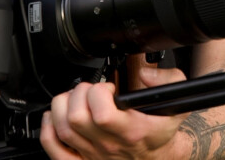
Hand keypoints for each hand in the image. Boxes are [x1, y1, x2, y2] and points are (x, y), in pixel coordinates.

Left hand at [40, 76, 184, 159]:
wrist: (157, 158)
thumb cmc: (159, 132)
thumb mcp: (177, 103)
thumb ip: (168, 80)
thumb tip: (145, 73)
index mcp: (131, 131)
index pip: (102, 114)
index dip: (99, 94)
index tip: (108, 88)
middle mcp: (109, 145)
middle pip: (76, 118)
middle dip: (80, 94)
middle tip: (90, 91)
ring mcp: (92, 154)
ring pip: (62, 129)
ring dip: (63, 106)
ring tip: (75, 99)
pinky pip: (54, 149)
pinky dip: (48, 129)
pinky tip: (55, 116)